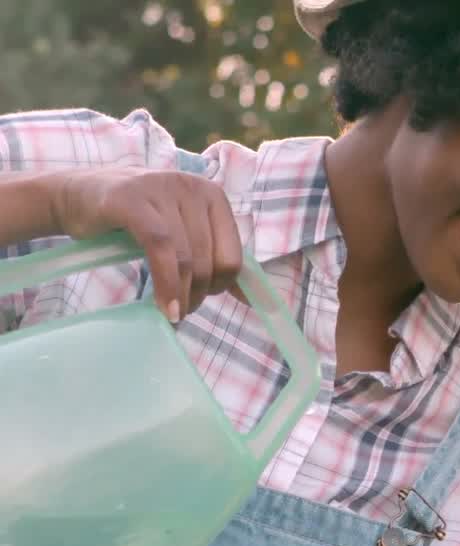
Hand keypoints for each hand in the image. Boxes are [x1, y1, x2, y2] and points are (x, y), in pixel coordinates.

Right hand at [51, 166, 242, 322]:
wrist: (75, 197)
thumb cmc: (135, 221)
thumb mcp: (182, 233)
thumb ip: (214, 258)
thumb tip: (251, 297)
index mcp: (213, 196)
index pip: (234, 256)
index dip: (221, 286)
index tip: (203, 298)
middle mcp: (193, 187)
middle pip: (211, 261)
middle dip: (199, 294)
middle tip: (181, 309)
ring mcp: (162, 189)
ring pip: (187, 258)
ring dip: (181, 295)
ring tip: (172, 312)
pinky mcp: (132, 199)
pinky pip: (160, 249)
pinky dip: (165, 283)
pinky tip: (164, 307)